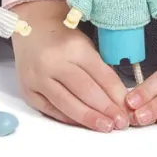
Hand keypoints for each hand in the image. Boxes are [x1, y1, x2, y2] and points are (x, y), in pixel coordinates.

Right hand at [13, 0, 129, 132]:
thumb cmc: (63, 38)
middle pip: (85, 91)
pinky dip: (69, 118)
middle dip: (106, 110)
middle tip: (121, 123)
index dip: (117, 95)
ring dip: (89, 119)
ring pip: (67, 104)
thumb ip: (100, 70)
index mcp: (73, 47)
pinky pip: (51, 110)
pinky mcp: (27, 91)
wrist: (31, 29)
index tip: (129, 110)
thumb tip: (120, 100)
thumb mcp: (85, 45)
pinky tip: (82, 124)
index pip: (101, 75)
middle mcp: (53, 62)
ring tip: (106, 127)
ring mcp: (38, 77)